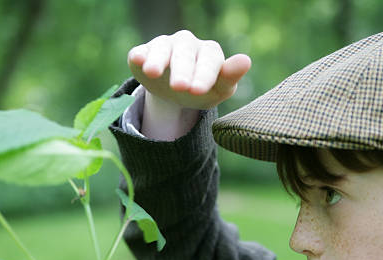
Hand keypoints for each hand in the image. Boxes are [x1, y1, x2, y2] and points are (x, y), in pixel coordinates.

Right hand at [128, 30, 250, 109]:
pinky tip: (136, 60)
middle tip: (179, 87)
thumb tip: (246, 60)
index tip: (198, 91)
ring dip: (158, 60)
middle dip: (182, 70)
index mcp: (209, 52)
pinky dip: (139, 55)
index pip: (209, 61)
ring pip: (162, 48)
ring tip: (153, 72)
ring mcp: (165, 45)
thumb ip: (230, 77)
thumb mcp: (218, 89)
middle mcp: (187, 44)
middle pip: (185, 54)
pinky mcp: (144, 52)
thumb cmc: (203, 88)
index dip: (204, 75)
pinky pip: (141, 51)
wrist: (177, 92)